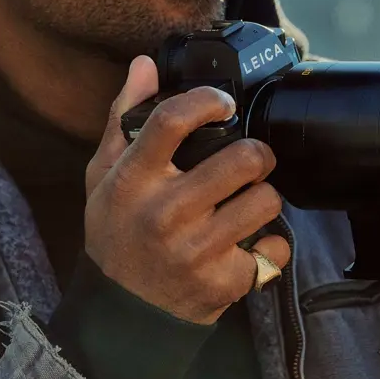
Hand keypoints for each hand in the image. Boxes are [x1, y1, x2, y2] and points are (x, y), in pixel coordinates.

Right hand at [83, 56, 290, 324]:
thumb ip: (123, 118)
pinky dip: (270, 246)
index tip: (222, 104)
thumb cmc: (115, 234)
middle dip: (257, 154)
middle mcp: (164, 214)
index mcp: (132, 182)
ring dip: (263, 198)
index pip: (172, 121)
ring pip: (266, 200)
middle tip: (251, 160)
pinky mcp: (224, 282)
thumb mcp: (104, 177)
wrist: (122, 314)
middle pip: (242, 159)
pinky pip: (275, 248)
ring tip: (247, 203)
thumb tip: (144, 64)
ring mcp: (196, 251)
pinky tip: (248, 245)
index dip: (206, 101)